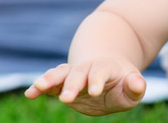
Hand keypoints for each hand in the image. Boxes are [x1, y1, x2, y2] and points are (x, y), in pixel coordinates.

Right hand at [24, 58, 145, 115]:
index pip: (101, 71)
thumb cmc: (122, 85)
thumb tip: (137, 83)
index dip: (97, 80)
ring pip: (61, 73)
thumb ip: (135, 87)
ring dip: (49, 79)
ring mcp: (73, 75)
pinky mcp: (62, 84)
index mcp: (106, 68)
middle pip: (79, 72)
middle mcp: (88, 68)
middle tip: (66, 99)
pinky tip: (30, 94)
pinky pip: (49, 83)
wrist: (108, 74)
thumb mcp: (132, 88)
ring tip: (38, 87)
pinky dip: (39, 87)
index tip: (94, 92)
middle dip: (72, 84)